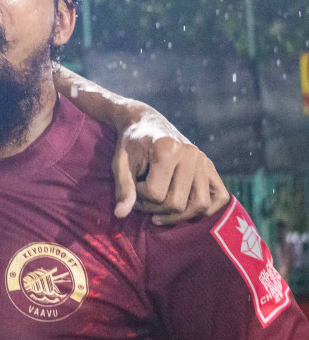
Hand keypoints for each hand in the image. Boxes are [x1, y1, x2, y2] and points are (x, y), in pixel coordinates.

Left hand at [112, 107, 228, 224]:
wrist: (146, 124)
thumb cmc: (131, 145)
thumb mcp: (120, 163)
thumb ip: (123, 187)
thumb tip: (121, 214)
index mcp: (168, 149)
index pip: (155, 194)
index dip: (139, 197)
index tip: (133, 187)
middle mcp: (191, 154)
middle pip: (178, 203)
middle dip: (155, 208)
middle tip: (143, 199)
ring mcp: (204, 160)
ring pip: (200, 205)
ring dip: (178, 214)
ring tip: (160, 208)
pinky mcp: (211, 167)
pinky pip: (219, 197)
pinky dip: (205, 209)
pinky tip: (186, 209)